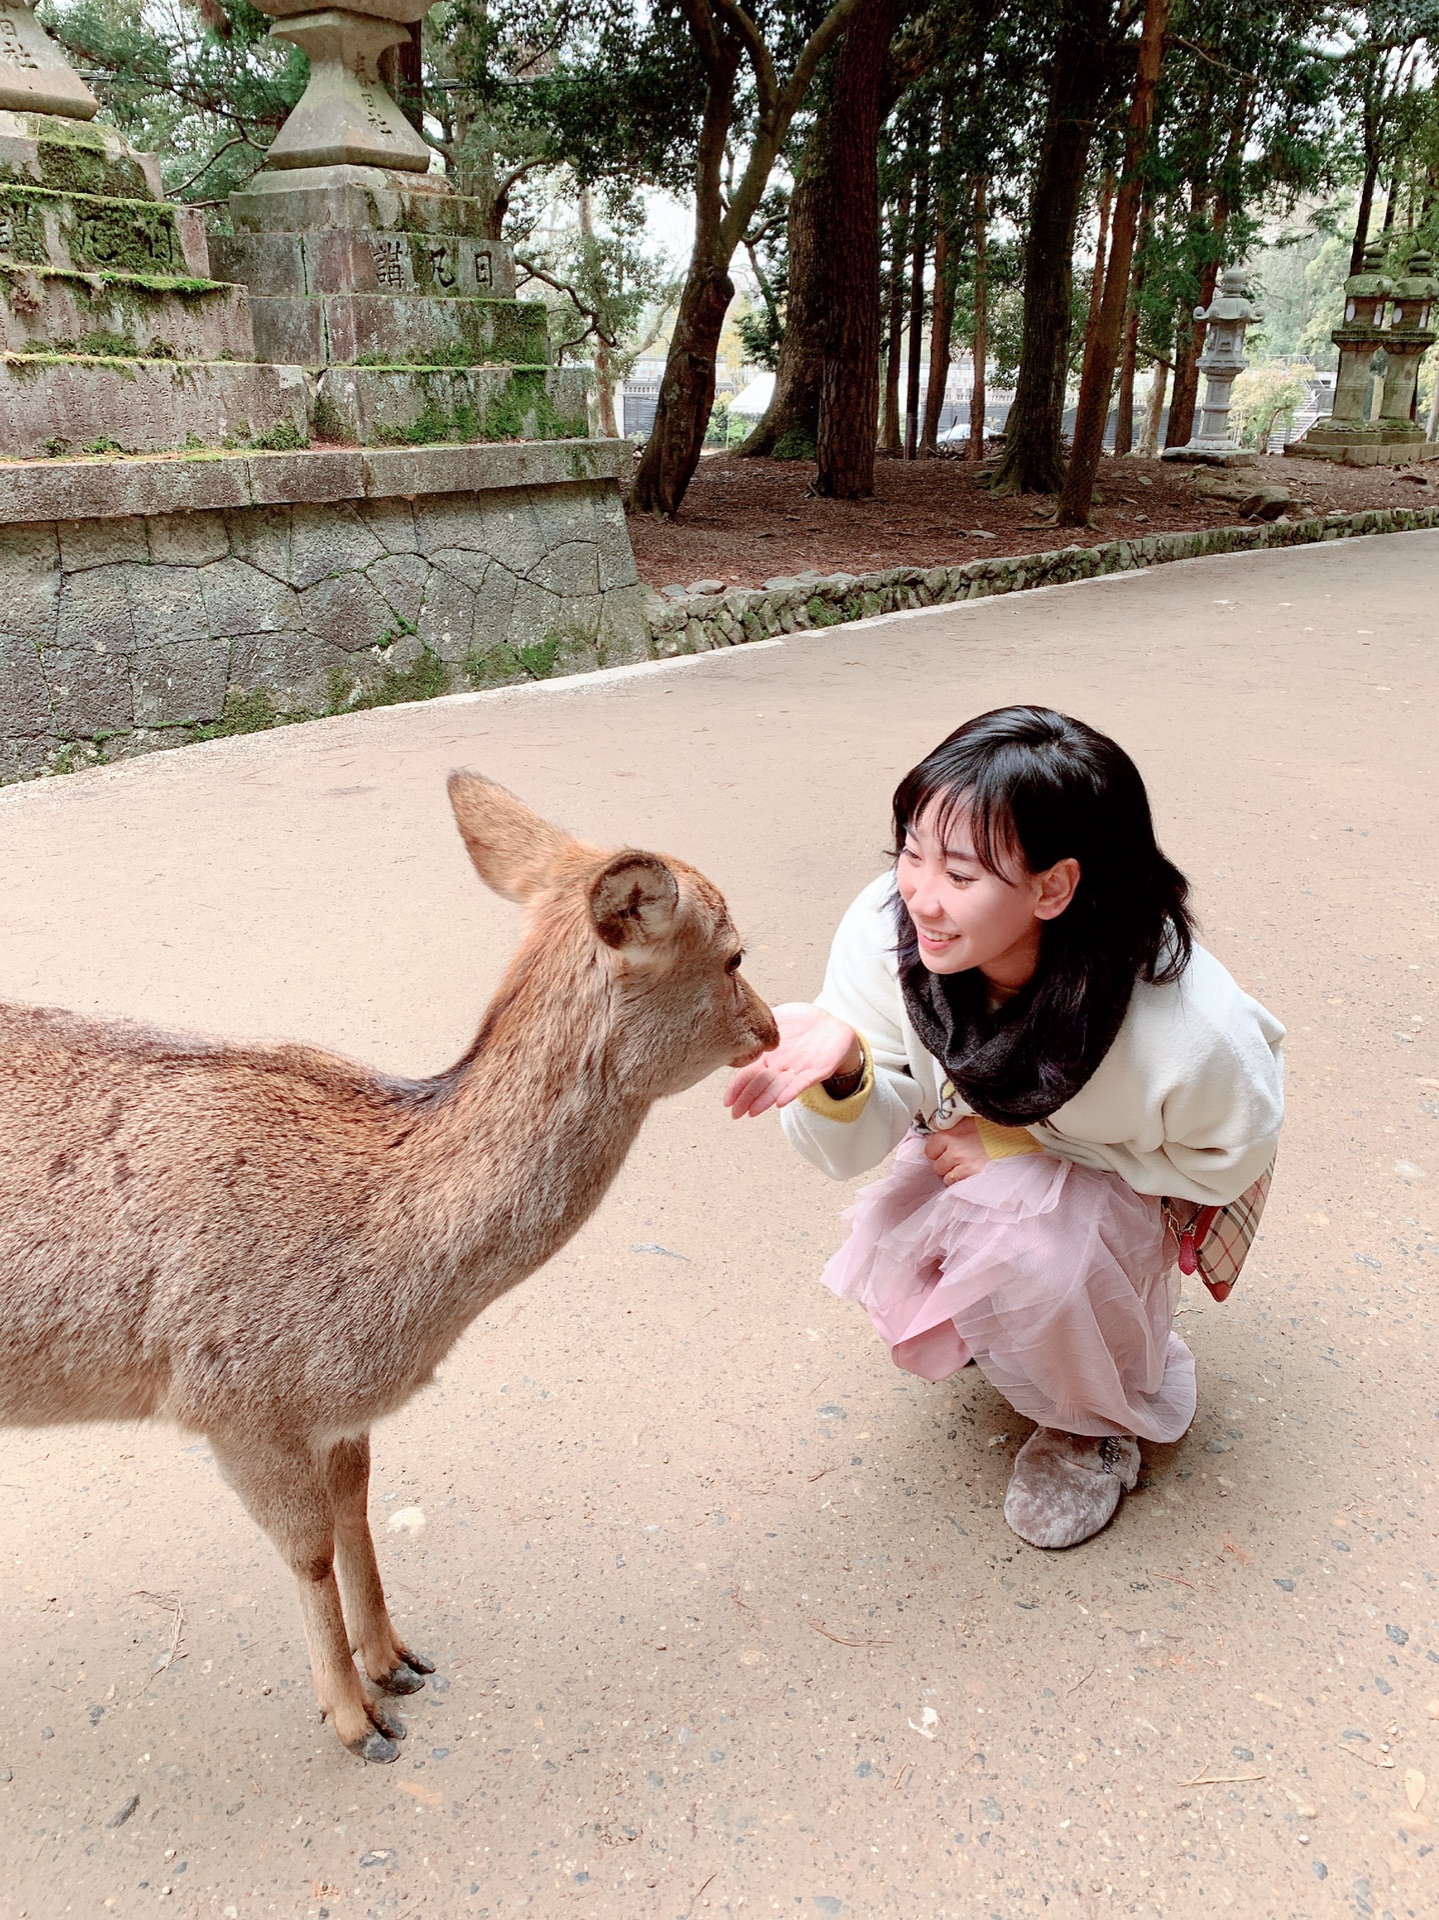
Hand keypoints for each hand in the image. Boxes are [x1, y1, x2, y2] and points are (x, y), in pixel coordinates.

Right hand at [724, 1002, 859, 1118]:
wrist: (832, 1024)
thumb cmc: (803, 1021)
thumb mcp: (777, 1016)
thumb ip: (760, 1023)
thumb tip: (740, 1022)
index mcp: (769, 1055)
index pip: (749, 1074)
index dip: (737, 1087)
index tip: (727, 1101)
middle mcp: (781, 1066)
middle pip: (761, 1084)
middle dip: (747, 1099)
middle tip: (735, 1113)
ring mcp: (798, 1070)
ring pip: (779, 1087)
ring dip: (765, 1100)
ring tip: (752, 1112)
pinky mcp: (817, 1071)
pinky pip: (802, 1083)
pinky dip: (791, 1092)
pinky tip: (780, 1102)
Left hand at [923, 1116, 988, 1184]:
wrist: (1019, 1136)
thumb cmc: (994, 1126)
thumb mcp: (969, 1119)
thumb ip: (952, 1126)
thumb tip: (940, 1131)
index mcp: (950, 1133)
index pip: (929, 1150)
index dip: (937, 1151)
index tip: (945, 1150)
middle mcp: (954, 1150)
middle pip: (937, 1166)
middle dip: (946, 1164)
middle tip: (958, 1159)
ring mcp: (965, 1165)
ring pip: (947, 1178)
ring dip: (954, 1175)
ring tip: (966, 1167)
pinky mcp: (975, 1177)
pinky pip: (960, 1186)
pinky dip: (963, 1182)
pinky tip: (973, 1174)